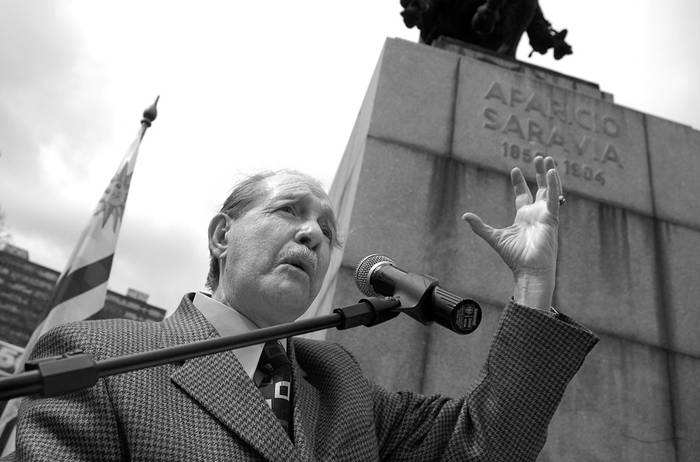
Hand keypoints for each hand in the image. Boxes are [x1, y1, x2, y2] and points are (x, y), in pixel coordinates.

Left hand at [462, 156, 561, 309]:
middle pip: (540, 189)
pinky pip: (554, 198)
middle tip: (539, 157)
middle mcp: (536, 214)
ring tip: (547, 158)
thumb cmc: (514, 257)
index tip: (514, 169)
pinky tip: (552, 171)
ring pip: (550, 190)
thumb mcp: (494, 237)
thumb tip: (465, 216)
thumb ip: (480, 227)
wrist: (528, 270)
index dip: (519, 182)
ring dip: (549, 175)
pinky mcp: (552, 218)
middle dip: (539, 173)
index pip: (523, 195)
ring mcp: (545, 215)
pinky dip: (554, 185)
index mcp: (523, 217)